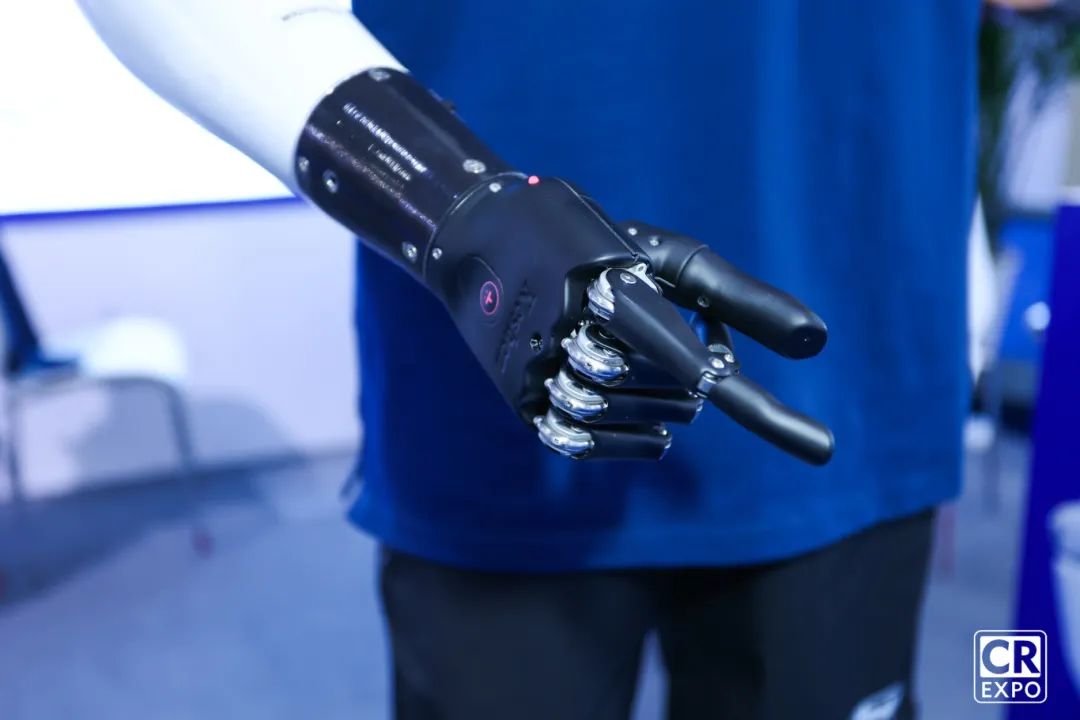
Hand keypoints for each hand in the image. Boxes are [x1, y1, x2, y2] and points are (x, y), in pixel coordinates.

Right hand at [425, 175, 833, 464]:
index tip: (717, 380)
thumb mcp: (669, 259)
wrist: (484, 238)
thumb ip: (740, 299)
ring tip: (687, 405)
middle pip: (627, 373)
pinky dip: (626, 446)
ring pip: (598, 406)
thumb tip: (820, 343)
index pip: (641, 319)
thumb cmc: (601, 248)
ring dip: (655, 412)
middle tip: (709, 381)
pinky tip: (662, 441)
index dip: (678, 351)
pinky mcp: (518, 395)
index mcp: (596, 271)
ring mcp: (530, 358)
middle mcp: (555, 315)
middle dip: (678, 384)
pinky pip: (572, 438)